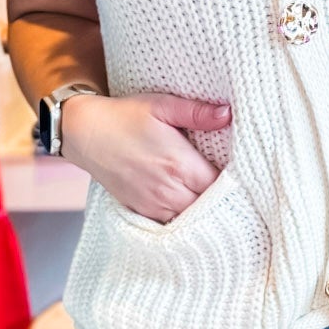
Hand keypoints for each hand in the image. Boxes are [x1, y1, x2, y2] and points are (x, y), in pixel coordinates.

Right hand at [60, 92, 230, 222]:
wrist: (84, 132)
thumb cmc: (125, 115)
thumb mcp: (162, 105)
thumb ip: (196, 112)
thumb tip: (228, 114)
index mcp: (179, 164)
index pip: (222, 186)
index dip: (235, 182)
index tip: (243, 173)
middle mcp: (168, 190)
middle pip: (210, 206)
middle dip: (223, 198)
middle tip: (235, 187)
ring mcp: (153, 204)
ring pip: (192, 219)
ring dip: (205, 210)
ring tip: (215, 197)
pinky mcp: (141, 210)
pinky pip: (172, 224)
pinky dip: (185, 218)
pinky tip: (192, 205)